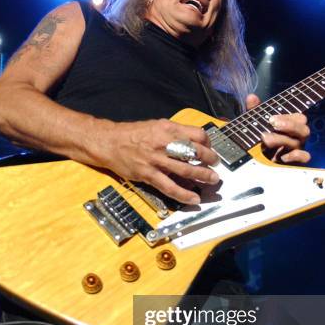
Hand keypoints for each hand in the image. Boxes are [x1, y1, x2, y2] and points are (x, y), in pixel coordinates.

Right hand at [101, 119, 219, 204]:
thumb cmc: (133, 134)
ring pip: (186, 169)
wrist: (109, 142)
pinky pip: (170, 187)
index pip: (197, 134)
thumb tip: (193, 143)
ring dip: (203, 176)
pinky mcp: (148, 174)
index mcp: (167, 129)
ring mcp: (156, 160)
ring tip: (212, 180)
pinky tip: (194, 199)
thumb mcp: (156, 126)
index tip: (210, 149)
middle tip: (216, 165)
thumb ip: (174, 133)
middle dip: (210, 159)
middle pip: (195, 151)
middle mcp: (164, 143)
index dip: (208, 142)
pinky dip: (184, 194)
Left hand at [246, 94, 310, 163]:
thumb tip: (251, 97)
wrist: (254, 162)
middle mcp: (296, 138)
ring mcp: (297, 150)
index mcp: (291, 127)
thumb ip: (255, 111)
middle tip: (272, 124)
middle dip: (289, 125)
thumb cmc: (259, 140)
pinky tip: (281, 156)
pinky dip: (296, 156)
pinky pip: (304, 158)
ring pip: (299, 142)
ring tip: (265, 140)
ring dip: (282, 140)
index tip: (271, 118)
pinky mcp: (295, 163)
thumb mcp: (255, 124)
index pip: (299, 118)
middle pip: (304, 129)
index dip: (287, 117)